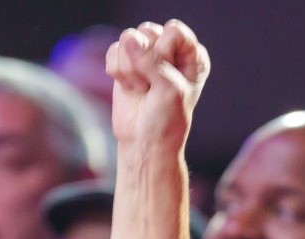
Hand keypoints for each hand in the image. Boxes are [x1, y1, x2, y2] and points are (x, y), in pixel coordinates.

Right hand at [106, 20, 209, 152]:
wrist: (144, 142)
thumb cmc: (166, 120)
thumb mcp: (170, 90)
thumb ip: (152, 61)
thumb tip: (128, 39)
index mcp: (191, 55)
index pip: (174, 31)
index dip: (165, 53)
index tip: (167, 78)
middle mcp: (171, 50)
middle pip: (149, 31)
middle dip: (145, 61)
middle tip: (152, 87)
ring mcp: (146, 54)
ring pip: (128, 38)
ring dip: (131, 69)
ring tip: (142, 89)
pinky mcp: (125, 62)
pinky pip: (113, 51)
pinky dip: (118, 72)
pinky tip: (130, 88)